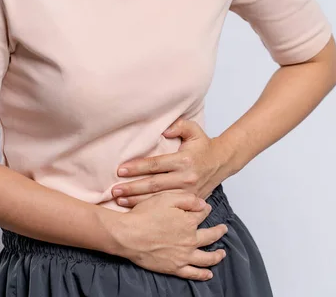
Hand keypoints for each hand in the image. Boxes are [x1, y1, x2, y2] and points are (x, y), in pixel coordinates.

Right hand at [108, 191, 228, 280]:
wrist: (128, 235)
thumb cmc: (144, 215)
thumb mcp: (166, 197)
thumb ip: (188, 199)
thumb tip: (204, 204)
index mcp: (189, 221)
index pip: (203, 214)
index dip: (205, 210)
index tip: (206, 208)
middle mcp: (190, 240)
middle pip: (210, 236)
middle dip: (219, 231)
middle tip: (223, 229)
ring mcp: (183, 255)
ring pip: (207, 258)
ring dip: (217, 256)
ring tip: (222, 253)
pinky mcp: (174, 267)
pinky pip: (193, 273)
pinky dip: (202, 274)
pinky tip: (208, 274)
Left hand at [112, 118, 231, 207]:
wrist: (222, 162)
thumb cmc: (203, 146)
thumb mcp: (194, 131)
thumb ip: (180, 126)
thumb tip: (164, 130)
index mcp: (184, 161)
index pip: (155, 165)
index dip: (137, 167)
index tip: (120, 170)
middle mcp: (186, 178)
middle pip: (154, 185)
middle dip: (132, 188)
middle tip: (114, 191)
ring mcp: (187, 193)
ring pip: (158, 199)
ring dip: (137, 201)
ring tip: (119, 201)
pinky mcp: (189, 201)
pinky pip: (167, 207)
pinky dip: (150, 208)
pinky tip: (136, 210)